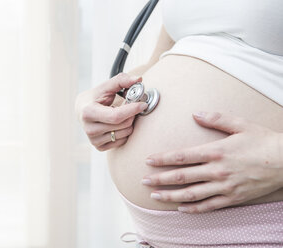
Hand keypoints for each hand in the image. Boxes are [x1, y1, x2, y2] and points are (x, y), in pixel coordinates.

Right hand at [75, 73, 147, 150]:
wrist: (81, 111)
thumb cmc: (95, 98)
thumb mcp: (105, 87)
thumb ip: (121, 80)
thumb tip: (138, 79)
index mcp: (88, 112)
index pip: (116, 116)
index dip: (132, 110)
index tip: (142, 104)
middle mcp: (89, 129)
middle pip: (122, 125)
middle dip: (132, 115)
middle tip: (132, 106)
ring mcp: (94, 140)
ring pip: (124, 134)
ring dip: (129, 123)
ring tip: (122, 114)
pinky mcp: (99, 147)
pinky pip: (122, 141)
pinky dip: (125, 131)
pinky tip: (118, 124)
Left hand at [142, 112, 282, 212]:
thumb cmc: (262, 141)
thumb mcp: (240, 124)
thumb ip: (216, 118)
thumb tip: (196, 114)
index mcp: (216, 151)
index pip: (182, 156)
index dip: (163, 159)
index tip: (148, 160)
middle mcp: (217, 171)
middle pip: (182, 176)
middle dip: (160, 178)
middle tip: (144, 180)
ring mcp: (224, 186)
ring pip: (191, 194)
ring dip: (170, 195)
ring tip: (155, 196)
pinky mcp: (232, 198)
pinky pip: (209, 206)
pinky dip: (193, 208)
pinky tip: (181, 208)